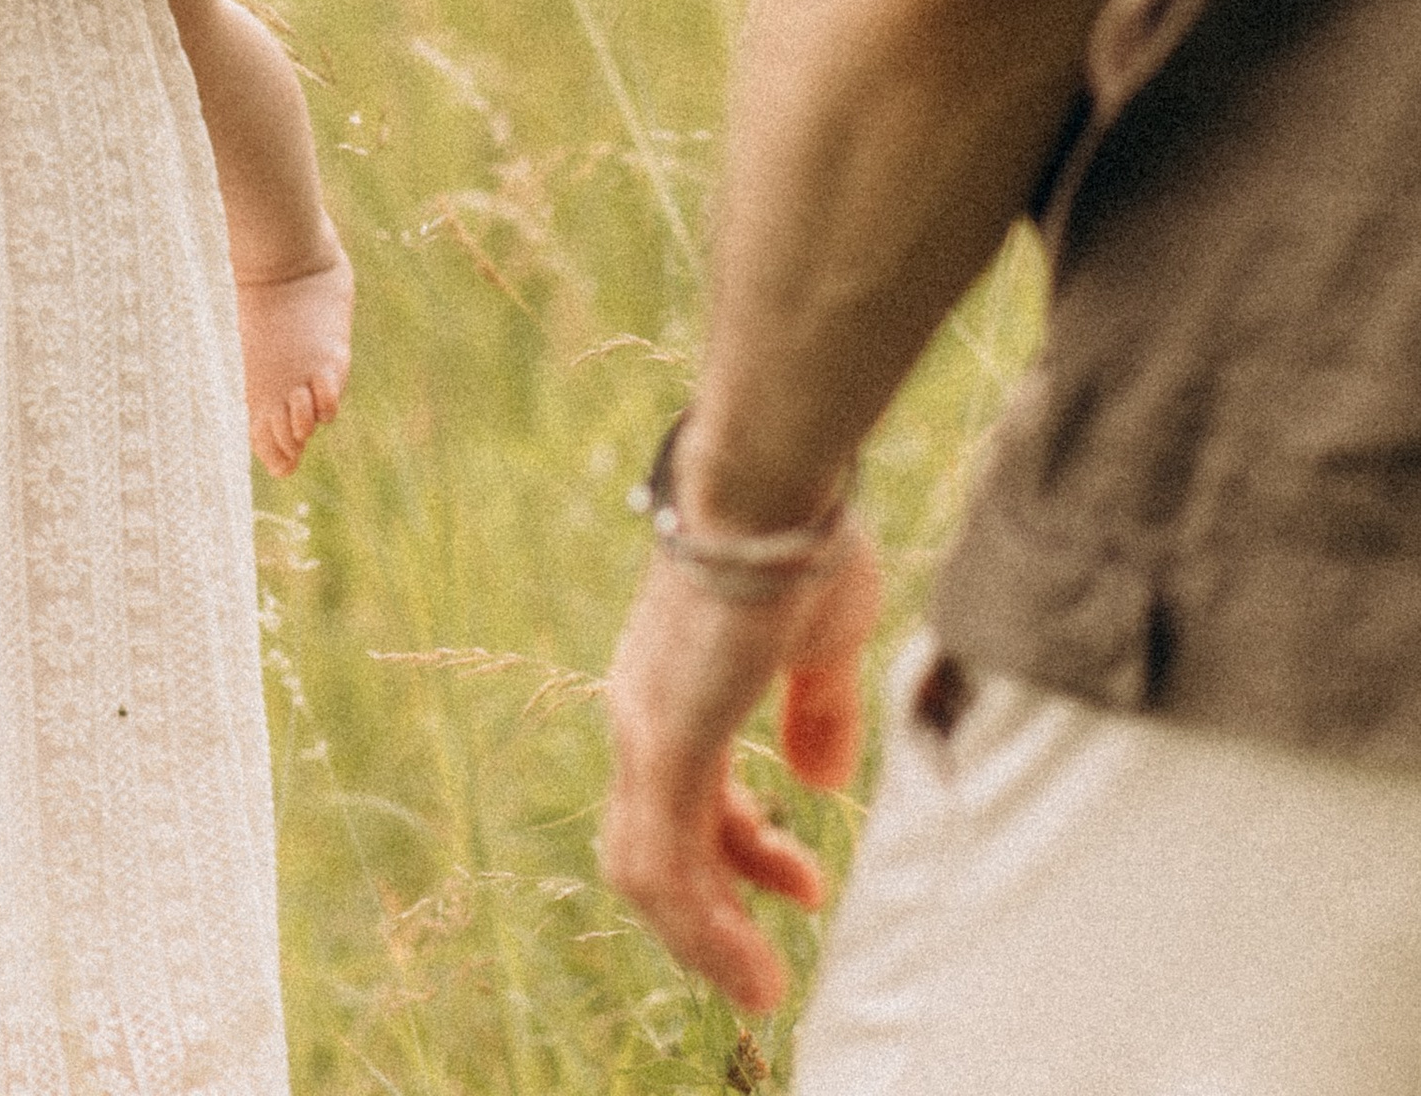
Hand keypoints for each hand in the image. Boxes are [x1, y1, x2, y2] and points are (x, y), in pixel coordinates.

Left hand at [600, 525, 881, 1015]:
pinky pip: (663, 864)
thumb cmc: (801, 540)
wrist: (770, 481)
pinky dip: (700, 927)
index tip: (801, 883)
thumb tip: (818, 775)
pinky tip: (749, 966)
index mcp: (675, 683)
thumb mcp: (823, 639)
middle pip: (654, 842)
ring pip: (645, 869)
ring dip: (701, 937)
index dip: (741, 851)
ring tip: (758, 985)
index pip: (687, 795)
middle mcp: (643, 709)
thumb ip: (817, 709)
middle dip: (715, 906)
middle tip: (766, 959)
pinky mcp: (662, 739)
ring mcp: (645, 726)